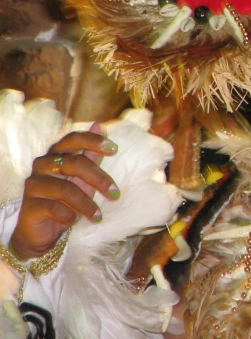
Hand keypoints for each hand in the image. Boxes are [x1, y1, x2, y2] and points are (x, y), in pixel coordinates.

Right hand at [10, 123, 119, 260]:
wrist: (43, 231)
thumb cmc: (66, 199)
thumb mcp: (83, 178)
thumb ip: (91, 154)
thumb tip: (99, 125)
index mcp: (56, 154)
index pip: (73, 139)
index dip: (93, 141)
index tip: (115, 148)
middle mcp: (42, 165)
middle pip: (74, 163)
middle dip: (99, 179)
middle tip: (115, 194)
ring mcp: (33, 185)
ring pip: (65, 189)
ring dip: (86, 203)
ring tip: (98, 216)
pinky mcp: (28, 206)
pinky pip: (52, 207)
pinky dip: (68, 215)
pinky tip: (74, 221)